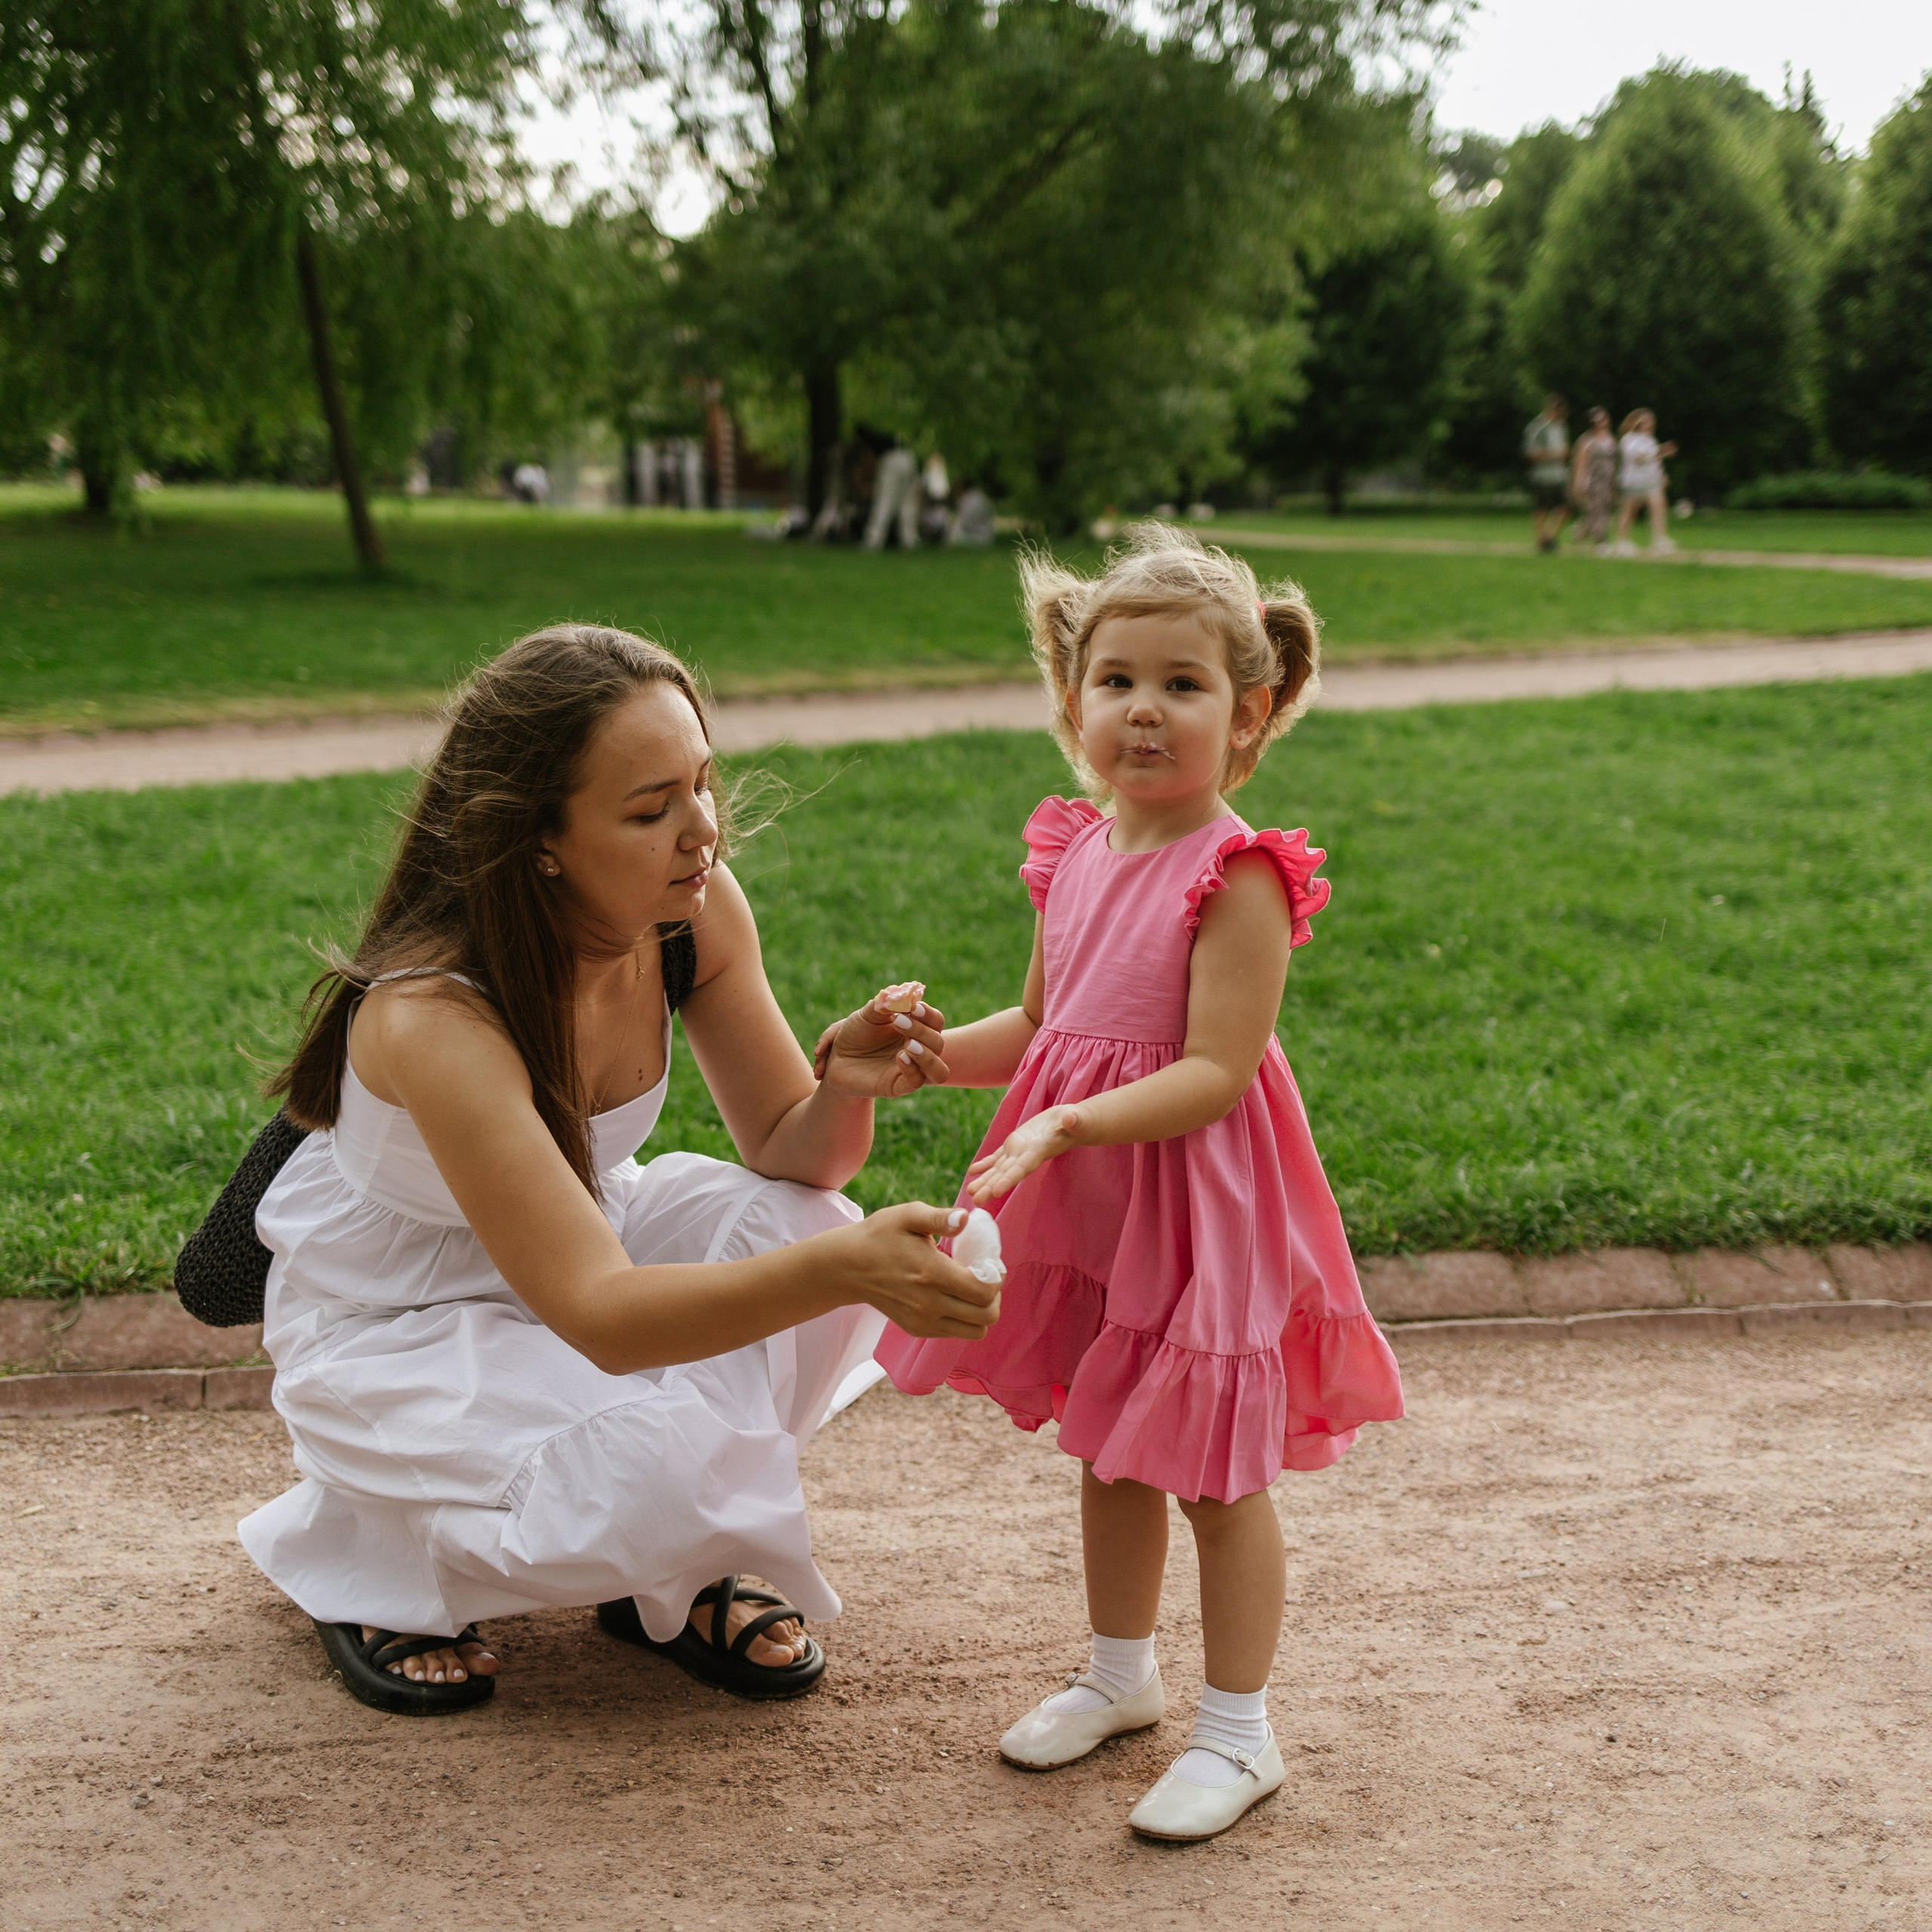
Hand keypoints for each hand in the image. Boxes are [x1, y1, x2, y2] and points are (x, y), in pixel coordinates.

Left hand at [812, 982, 950, 1097]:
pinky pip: (916, 1082)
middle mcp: (919, 1051)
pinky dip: (912, 1069)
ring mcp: (910, 1070)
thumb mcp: (869, 1014)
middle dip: (921, 1030)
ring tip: (908, 1045)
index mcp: (916, 1030)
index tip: (914, 1007)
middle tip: (898, 1021)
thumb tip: (905, 993)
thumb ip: (886, 1003)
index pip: (936, 1022)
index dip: (929, 1014)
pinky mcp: (896, 1086)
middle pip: (938, 1043)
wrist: (836, 1057)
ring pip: (939, 1071)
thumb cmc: (856, 1033)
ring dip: (927, 1056)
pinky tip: (900, 1057)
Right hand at [817, 1203, 999, 1338]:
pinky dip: (965, 1319)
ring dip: (982, 1311)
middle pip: (986, 1317)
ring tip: (973, 1289)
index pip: (983, 1292)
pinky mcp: (917, 1329)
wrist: (848, 1266)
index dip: (997, 1279)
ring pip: (975, 1331)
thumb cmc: (881, 1235)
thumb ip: (939, 1217)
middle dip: (994, 1296)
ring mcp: (923, 1321)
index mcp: (932, 1273)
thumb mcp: (907, 1215)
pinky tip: (954, 1296)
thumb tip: (966, 1219)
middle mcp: (929, 1304)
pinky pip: (956, 1332)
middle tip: (986, 1277)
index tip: (992, 1264)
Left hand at [966, 1104, 1080, 1203]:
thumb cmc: (1078, 1121)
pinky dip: (986, 1163)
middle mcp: (1027, 1156)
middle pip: (1007, 1173)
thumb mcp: (1077, 1119)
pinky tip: (972, 1171)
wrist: (1073, 1121)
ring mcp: (1020, 1151)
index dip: (1009, 1179)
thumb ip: (1074, 1122)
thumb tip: (1071, 1119)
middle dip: (990, 1186)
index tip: (995, 1192)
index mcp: (1040, 1152)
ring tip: (969, 1191)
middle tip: (974, 1200)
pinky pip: (998, 1156)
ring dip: (984, 1179)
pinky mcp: (1016, 1143)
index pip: (1022, 1168)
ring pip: (999, 1168)